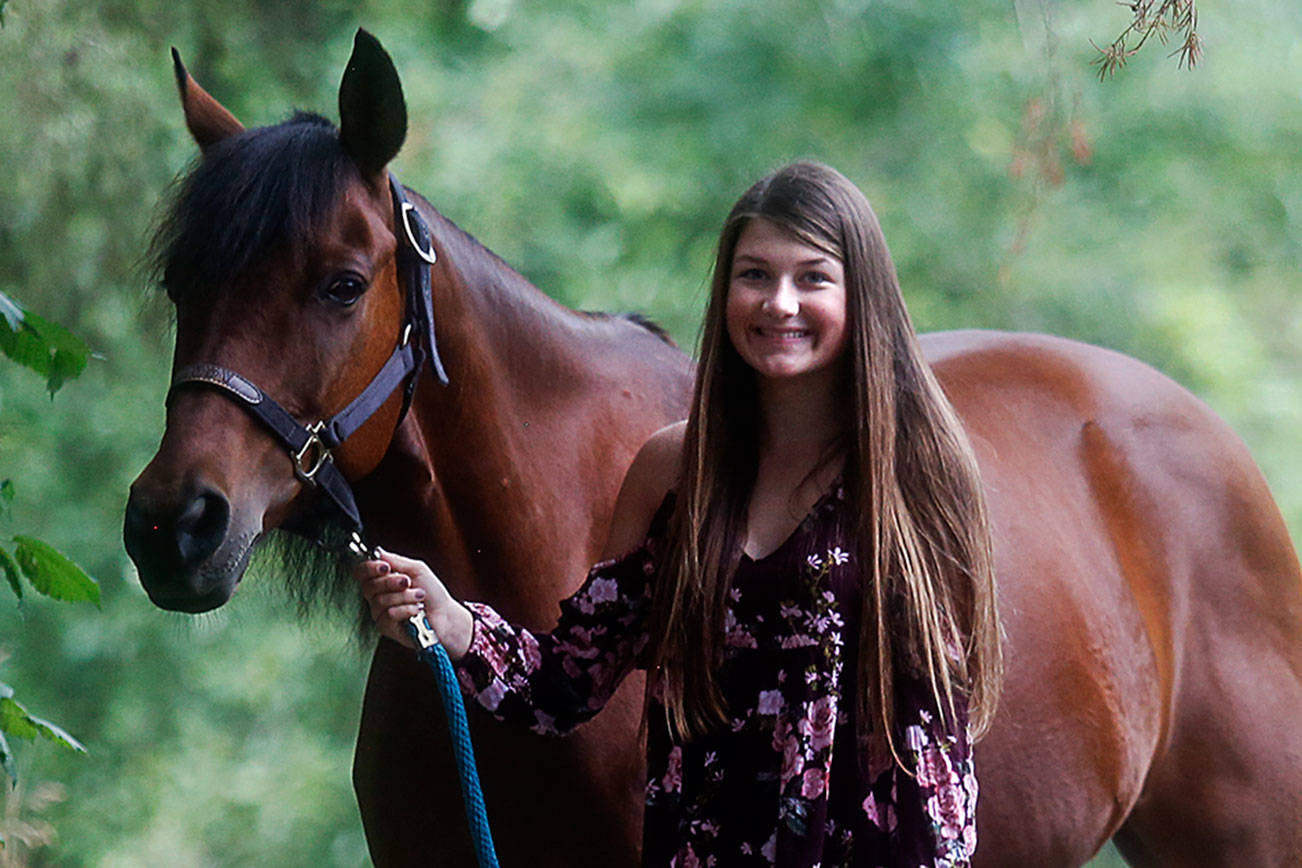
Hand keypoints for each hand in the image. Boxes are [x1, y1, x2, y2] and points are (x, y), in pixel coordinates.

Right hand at [353, 548, 473, 657]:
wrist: (445, 615)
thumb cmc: (432, 592)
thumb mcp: (416, 569)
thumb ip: (396, 561)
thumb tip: (377, 552)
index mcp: (382, 580)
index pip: (362, 572)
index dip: (369, 568)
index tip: (385, 567)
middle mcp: (377, 596)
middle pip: (368, 586)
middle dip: (390, 582)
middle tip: (407, 581)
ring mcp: (380, 612)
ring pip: (380, 601)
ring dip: (404, 596)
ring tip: (419, 596)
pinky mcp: (386, 627)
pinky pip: (388, 614)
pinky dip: (407, 609)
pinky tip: (417, 610)